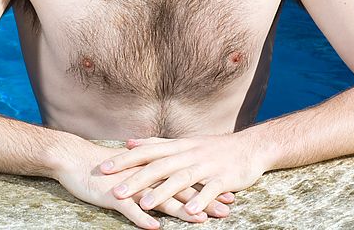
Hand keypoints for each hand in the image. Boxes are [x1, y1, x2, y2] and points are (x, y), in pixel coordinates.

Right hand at [52, 140, 232, 228]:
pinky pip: (130, 209)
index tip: (229, 194)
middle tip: (227, 208)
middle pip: (181, 188)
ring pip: (161, 199)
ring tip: (201, 219)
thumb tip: (173, 182)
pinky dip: (143, 218)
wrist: (76, 159)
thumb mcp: (135, 169)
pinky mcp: (114, 195)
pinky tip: (155, 228)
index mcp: (154, 168)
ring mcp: (132, 185)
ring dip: (181, 210)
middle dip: (204, 199)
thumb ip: (154, 174)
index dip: (207, 186)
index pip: (186, 178)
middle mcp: (148, 175)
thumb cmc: (106, 167)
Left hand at [99, 131, 266, 215]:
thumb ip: (158, 144)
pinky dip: (200, 199)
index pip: (148, 151)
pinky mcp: (223, 179)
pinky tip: (190, 211)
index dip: (126, 159)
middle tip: (117, 190)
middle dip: (137, 178)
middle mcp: (190, 154)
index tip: (105, 167)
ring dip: (163, 192)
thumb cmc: (213, 148)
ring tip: (145, 204)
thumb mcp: (184, 142)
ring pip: (181, 178)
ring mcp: (206, 166)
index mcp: (179, 146)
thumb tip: (130, 141)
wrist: (249, 147)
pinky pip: (210, 190)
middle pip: (160, 165)